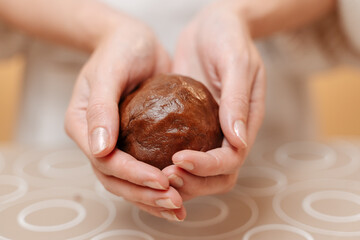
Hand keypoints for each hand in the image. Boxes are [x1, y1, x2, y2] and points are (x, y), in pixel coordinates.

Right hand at [65, 16, 185, 220]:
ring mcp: (116, 143)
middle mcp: (97, 140)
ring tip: (179, 207)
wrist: (134, 42)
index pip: (104, 161)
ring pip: (129, 182)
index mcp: (82, 126)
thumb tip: (99, 148)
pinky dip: (160, 186)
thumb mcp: (109, 71)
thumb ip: (101, 107)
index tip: (160, 180)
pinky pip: (145, 169)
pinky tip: (181, 193)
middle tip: (175, 202)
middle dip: (145, 194)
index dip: (132, 175)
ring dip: (153, 198)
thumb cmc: (120, 49)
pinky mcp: (136, 142)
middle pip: (116, 180)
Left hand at [164, 2, 265, 200]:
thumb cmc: (229, 38)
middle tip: (162, 175)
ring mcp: (207, 131)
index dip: (207, 167)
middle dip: (192, 182)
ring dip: (177, 179)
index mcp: (245, 124)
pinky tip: (144, 158)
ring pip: (197, 172)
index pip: (230, 160)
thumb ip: (238, 100)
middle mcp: (227, 134)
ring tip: (152, 173)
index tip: (178, 158)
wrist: (212, 26)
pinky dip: (165, 162)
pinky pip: (179, 150)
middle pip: (216, 177)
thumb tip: (238, 140)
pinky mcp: (189, 125)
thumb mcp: (237, 62)